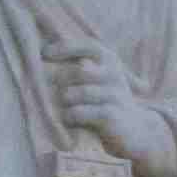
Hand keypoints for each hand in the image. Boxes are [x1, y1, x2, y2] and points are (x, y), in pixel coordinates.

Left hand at [40, 31, 131, 147]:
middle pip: (80, 71)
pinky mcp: (112, 115)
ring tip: (64, 109)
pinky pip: (81, 112)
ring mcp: (116, 95)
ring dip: (64, 102)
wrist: (134, 130)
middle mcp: (114, 75)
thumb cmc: (104, 102)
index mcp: (110, 62)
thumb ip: (77, 69)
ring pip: (78, 93)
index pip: (90, 47)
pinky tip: (68, 120)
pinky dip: (70, 116)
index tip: (44, 52)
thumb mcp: (96, 81)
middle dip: (60, 81)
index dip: (67, 47)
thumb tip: (42, 55)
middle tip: (53, 92)